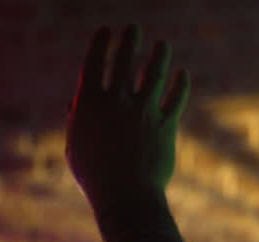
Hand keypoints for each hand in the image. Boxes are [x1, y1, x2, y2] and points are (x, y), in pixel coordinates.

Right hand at [65, 25, 189, 216]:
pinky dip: (180, 85)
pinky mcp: (165, 126)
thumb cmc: (95, 177)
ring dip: (158, 56)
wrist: (125, 196)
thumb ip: (78, 121)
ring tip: (162, 45)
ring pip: (153, 75)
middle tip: (134, 28)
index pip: (94, 64)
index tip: (105, 30)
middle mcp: (117, 102)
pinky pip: (176, 100)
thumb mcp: (76, 147)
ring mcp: (143, 112)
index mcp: (90, 104)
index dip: (100, 44)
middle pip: (124, 62)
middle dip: (129, 41)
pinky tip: (182, 74)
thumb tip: (78, 102)